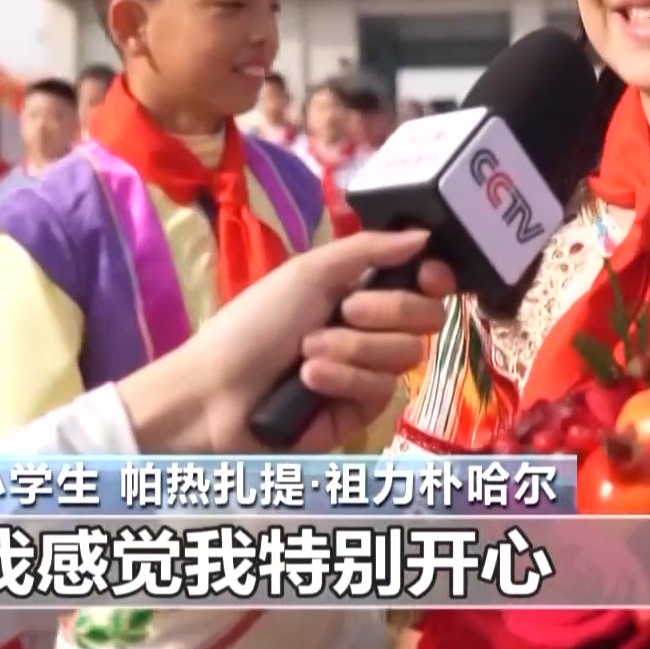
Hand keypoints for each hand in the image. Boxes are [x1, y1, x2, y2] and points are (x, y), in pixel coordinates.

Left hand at [116, 230, 454, 455]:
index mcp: (359, 291)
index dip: (433, 279)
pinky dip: (343, 380)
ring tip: (306, 354)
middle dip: (386, 311)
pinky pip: (381, 391)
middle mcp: (370, 330)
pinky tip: (309, 381)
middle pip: (426, 318)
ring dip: (352, 349)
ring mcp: (367, 373)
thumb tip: (423, 234)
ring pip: (404, 355)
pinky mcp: (360, 414)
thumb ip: (368, 249)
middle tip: (343, 312)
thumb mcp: (308, 272)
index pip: (423, 284)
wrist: (215, 391)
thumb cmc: (254, 323)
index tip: (428, 276)